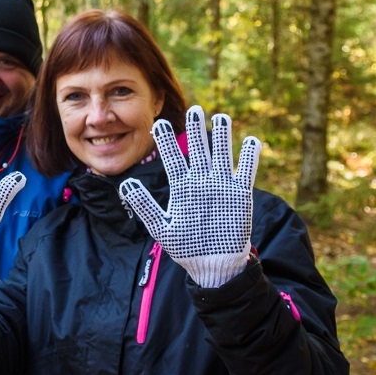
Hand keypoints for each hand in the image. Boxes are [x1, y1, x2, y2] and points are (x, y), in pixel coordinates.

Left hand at [119, 105, 261, 287]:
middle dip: (195, 130)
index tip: (158, 124)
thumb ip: (144, 205)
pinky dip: (249, 157)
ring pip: (221, 155)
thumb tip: (124, 186)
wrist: (211, 265)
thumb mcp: (161, 226)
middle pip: (198, 150)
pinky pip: (246, 172)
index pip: (172, 159)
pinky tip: (251, 141)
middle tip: (194, 109)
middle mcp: (201, 182)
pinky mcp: (240, 195)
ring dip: (222, 137)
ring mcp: (221, 186)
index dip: (166, 141)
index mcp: (181, 187)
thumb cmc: (184, 247)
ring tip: (220, 117)